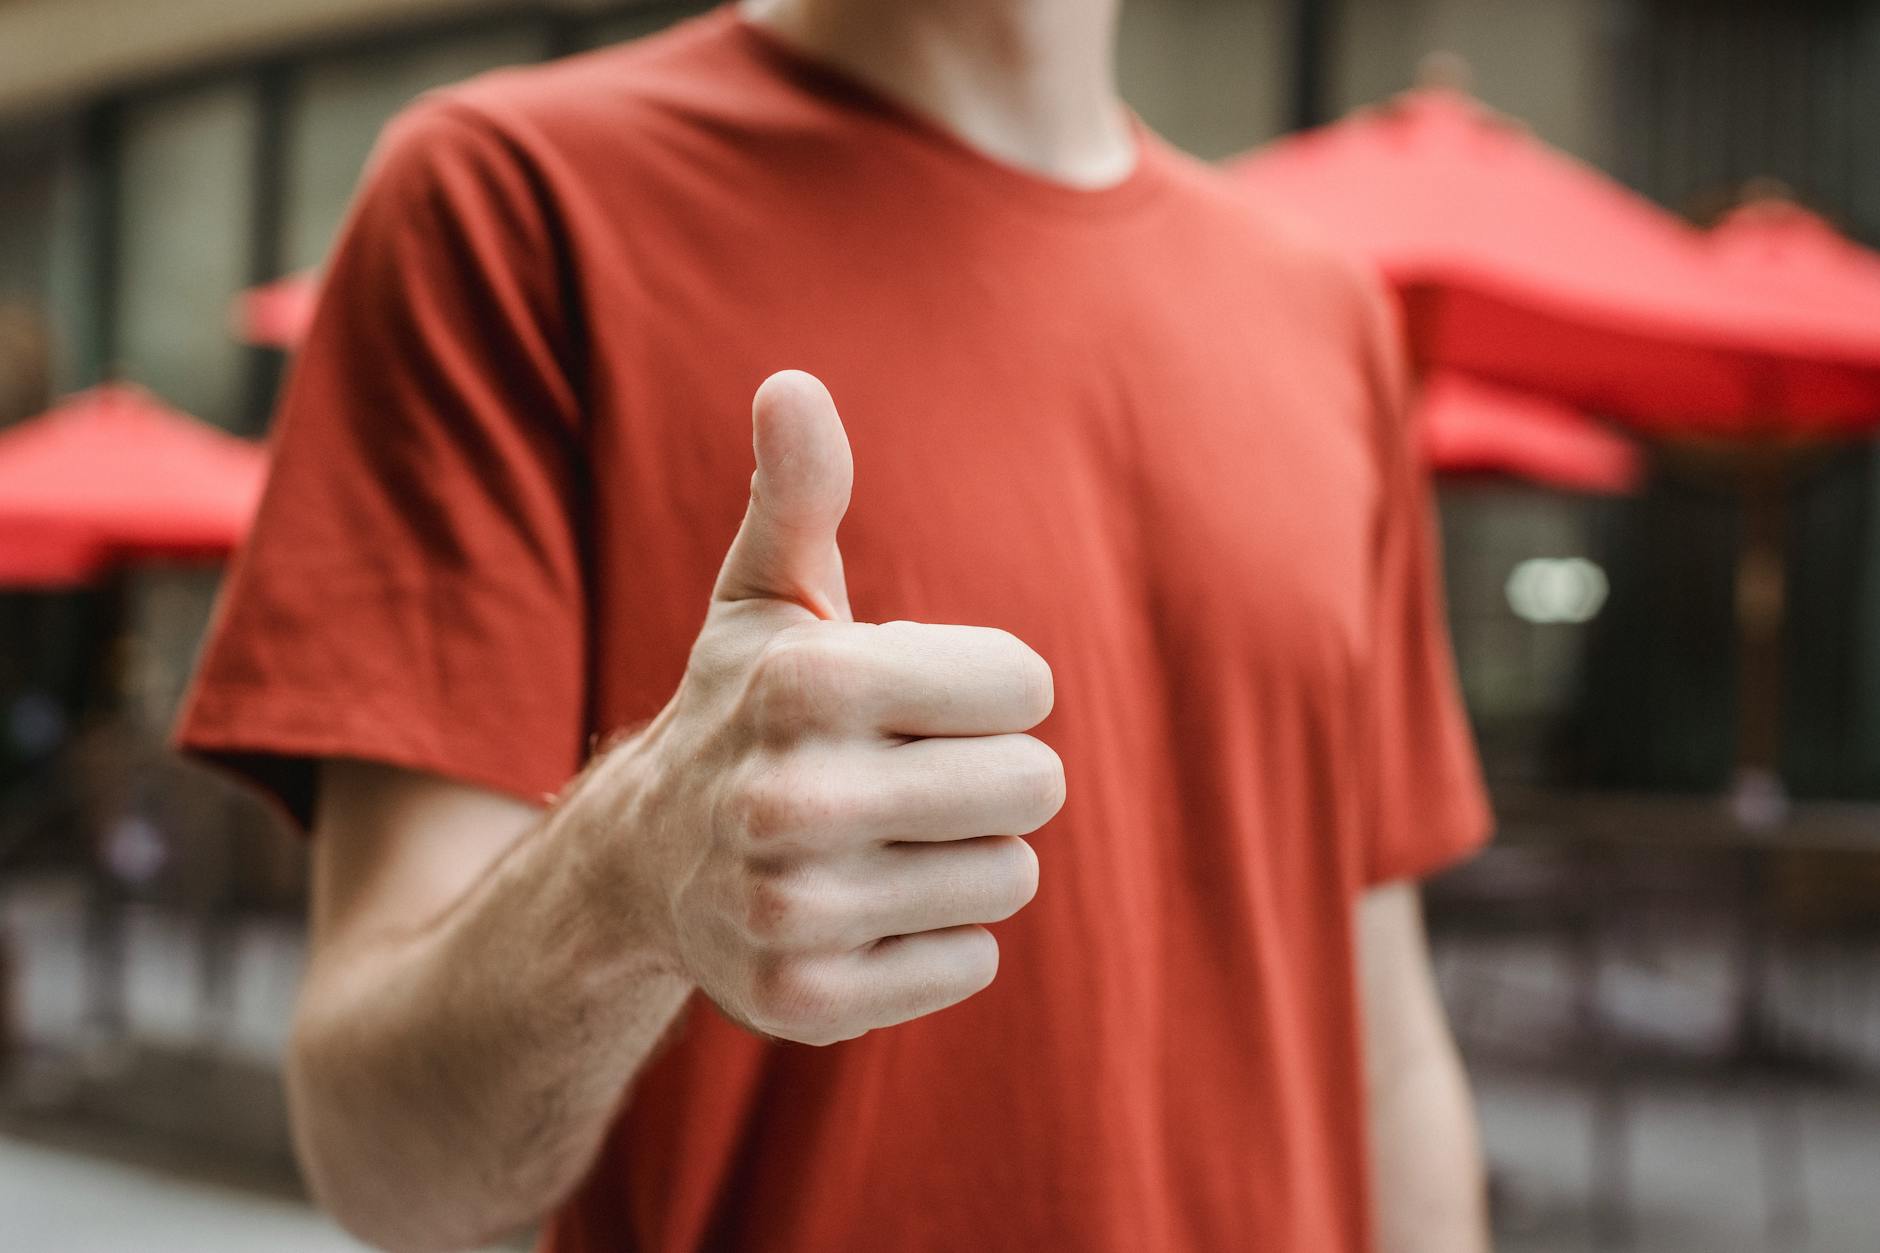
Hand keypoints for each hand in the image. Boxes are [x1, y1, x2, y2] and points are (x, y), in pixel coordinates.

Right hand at [586, 371, 1063, 1045]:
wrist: (642, 864)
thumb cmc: (741, 711)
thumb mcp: (765, 600)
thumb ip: (799, 494)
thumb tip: (791, 384)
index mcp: (804, 680)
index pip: (1026, 684)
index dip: (988, 688)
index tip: (918, 700)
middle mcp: (789, 800)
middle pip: (1035, 785)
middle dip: (990, 774)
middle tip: (912, 776)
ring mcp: (792, 911)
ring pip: (1008, 877)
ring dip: (964, 857)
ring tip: (882, 841)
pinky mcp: (806, 1001)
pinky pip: (971, 962)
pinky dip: (937, 940)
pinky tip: (865, 911)